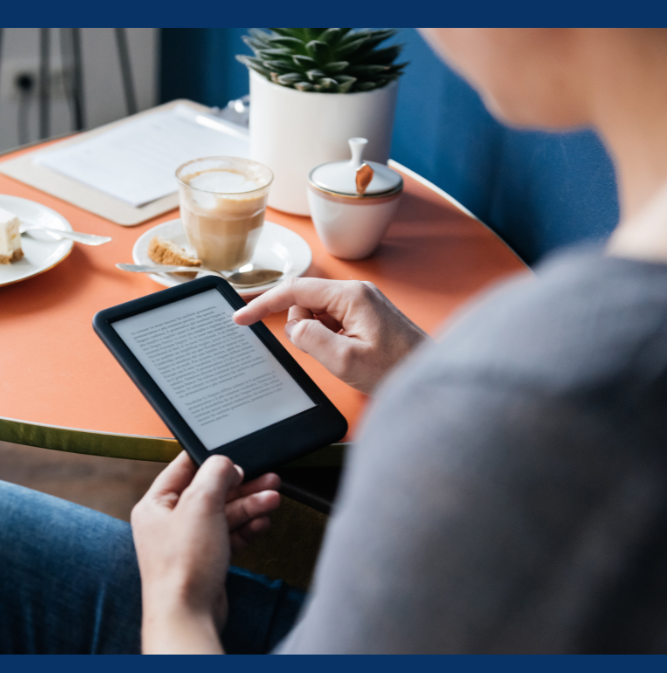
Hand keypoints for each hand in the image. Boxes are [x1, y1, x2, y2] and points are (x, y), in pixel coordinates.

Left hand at [131, 452, 280, 653]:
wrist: (188, 615)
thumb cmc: (182, 567)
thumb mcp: (200, 504)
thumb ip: (215, 474)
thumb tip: (225, 462)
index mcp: (156, 504)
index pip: (184, 468)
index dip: (212, 461)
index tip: (236, 457)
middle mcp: (169, 522)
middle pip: (210, 492)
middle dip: (241, 485)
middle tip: (266, 478)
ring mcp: (189, 542)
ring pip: (223, 514)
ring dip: (249, 505)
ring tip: (272, 498)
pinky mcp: (206, 560)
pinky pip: (229, 535)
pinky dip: (246, 528)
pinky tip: (262, 522)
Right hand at [234, 277, 427, 394]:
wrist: (431, 381)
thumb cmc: (397, 370)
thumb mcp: (345, 360)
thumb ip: (310, 338)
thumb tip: (295, 327)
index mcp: (350, 296)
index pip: (294, 290)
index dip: (263, 304)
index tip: (241, 318)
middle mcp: (356, 293)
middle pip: (305, 301)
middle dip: (302, 327)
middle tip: (325, 353)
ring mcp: (363, 304)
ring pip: (317, 314)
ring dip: (317, 336)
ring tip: (343, 356)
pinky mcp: (367, 317)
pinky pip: (332, 323)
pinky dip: (329, 339)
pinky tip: (349, 355)